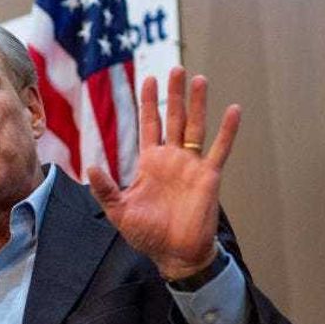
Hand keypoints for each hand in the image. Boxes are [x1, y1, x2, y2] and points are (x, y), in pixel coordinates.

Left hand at [87, 67, 239, 279]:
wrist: (174, 255)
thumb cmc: (148, 235)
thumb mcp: (119, 211)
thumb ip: (105, 188)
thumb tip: (91, 166)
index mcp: (150, 162)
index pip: (150, 124)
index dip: (149, 102)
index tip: (148, 78)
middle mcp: (172, 159)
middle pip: (173, 118)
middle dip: (174, 93)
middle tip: (176, 68)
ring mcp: (192, 166)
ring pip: (195, 127)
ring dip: (198, 104)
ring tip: (199, 79)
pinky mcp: (209, 176)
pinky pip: (220, 149)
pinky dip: (228, 130)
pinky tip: (233, 109)